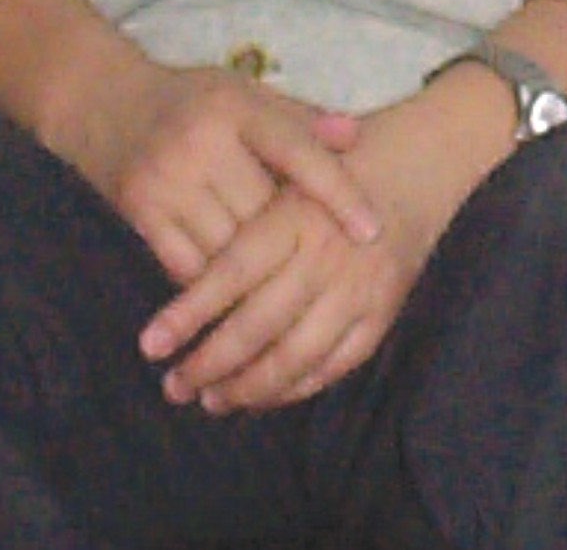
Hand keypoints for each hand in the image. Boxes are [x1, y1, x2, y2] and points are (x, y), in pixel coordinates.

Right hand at [0, 0, 380, 285]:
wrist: (101, 102)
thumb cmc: (193, 102)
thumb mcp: (246, 93)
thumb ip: (301, 118)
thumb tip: (357, 137)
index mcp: (236, 109)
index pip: (297, 151)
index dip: (339, 192)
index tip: (372, 231)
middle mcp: (200, 146)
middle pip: (264, 213)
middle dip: (302, 250)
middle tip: (344, 285)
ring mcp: (166, 182)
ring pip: (228, 250)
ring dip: (262, 286)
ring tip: (302, 316)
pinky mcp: (140, 214)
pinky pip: (188, 268)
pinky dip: (217, 294)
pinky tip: (239, 314)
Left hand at [138, 179, 421, 413]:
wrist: (416, 166)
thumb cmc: (329, 172)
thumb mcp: (281, 173)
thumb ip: (234, 220)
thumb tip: (178, 280)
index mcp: (293, 217)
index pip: (230, 274)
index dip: (188, 314)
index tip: (150, 346)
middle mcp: (325, 255)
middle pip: (258, 324)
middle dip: (209, 363)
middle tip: (174, 386)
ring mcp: (358, 288)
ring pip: (295, 355)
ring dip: (249, 386)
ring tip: (212, 399)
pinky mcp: (383, 312)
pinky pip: (335, 364)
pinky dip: (297, 387)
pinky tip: (265, 395)